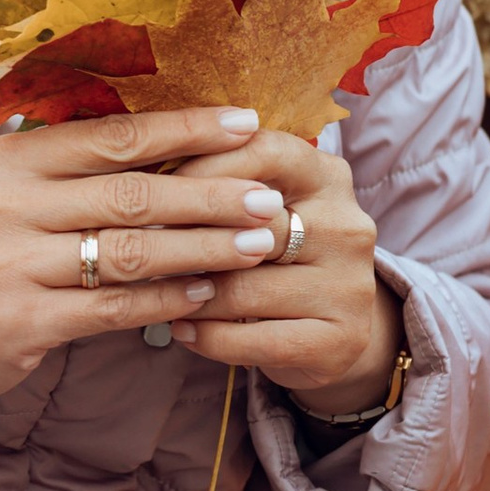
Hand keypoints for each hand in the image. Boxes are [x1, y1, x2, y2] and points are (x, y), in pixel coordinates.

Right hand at [0, 101, 285, 485]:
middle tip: (271, 194)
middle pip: (130, 192)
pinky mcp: (19, 321)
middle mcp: (0, 204)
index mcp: (1, 159)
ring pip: (129, 251)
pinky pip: (113, 307)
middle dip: (210, 192)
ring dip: (203, 247)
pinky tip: (207, 292)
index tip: (246, 123)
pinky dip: (166, 299)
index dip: (184, 129)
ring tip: (257, 243)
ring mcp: (7, 264)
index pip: (110, 137)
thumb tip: (171, 146)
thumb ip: (66, 172)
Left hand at [167, 129, 401, 410]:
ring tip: (154, 293)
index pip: (265, 151)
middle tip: (139, 245)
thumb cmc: (276, 256)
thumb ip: (222, 181)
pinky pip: (256, 339)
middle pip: (250, 224)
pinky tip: (182, 330)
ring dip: (190, 294)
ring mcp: (350, 285)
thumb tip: (144, 163)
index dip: (205, 165)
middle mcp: (348, 225)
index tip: (155, 183)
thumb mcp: (261, 208)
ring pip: (244, 288)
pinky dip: (209, 337)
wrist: (332, 330)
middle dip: (187, 237)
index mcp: (327, 176)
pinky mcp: (342, 338)